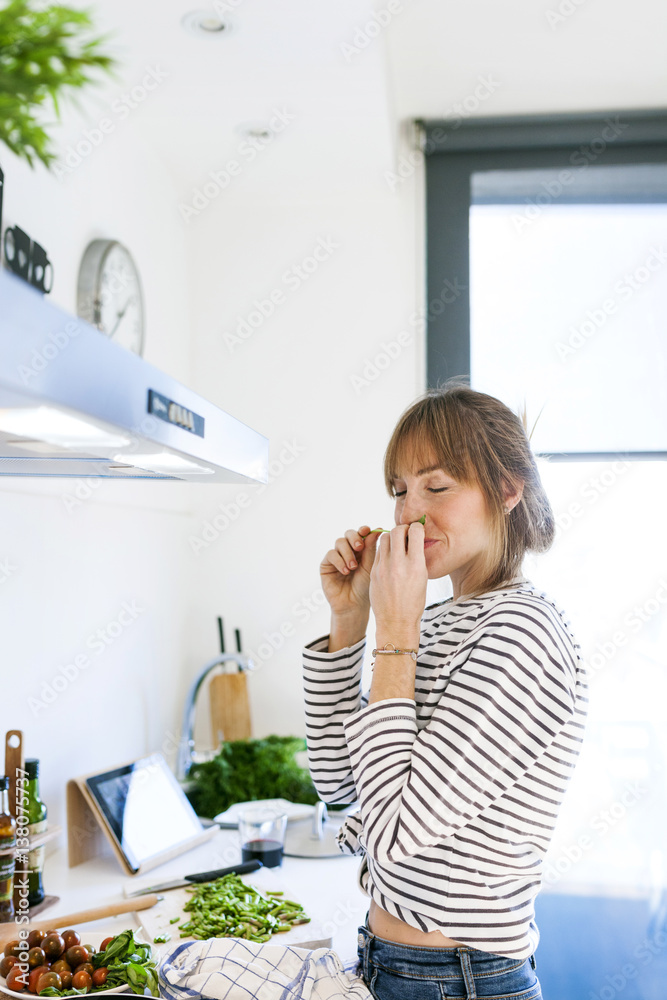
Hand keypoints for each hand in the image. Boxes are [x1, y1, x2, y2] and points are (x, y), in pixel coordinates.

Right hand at [320, 525, 380, 619]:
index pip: (361, 534)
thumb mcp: (370, 566)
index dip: (364, 530)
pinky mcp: (326, 564)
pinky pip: (331, 554)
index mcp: (362, 550)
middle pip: (349, 533)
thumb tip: (378, 529)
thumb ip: (371, 549)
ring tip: (353, 567)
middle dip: (354, 538)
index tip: (368, 531)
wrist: (353, 605)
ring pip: (339, 542)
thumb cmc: (364, 587)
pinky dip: (339, 561)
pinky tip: (345, 571)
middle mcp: (348, 551)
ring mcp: (337, 557)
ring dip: (348, 553)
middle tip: (359, 547)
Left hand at [370, 522, 426, 644]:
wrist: (396, 621)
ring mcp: (384, 567)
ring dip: (391, 537)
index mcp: (416, 565)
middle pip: (397, 530)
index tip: (416, 531)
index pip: (415, 532)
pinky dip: (384, 550)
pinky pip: (378, 552)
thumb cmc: (413, 602)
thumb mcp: (422, 578)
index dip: (416, 528)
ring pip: (384, 538)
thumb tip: (414, 540)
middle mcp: (399, 564)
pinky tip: (389, 557)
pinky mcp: (374, 572)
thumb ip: (417, 558)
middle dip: (402, 529)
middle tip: (405, 534)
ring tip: (396, 545)